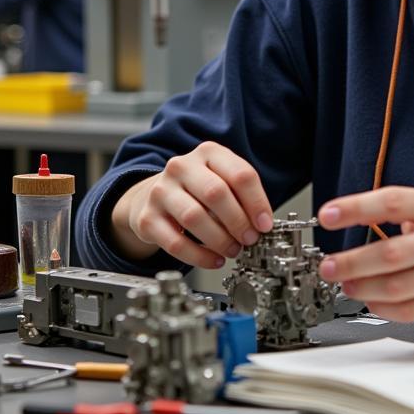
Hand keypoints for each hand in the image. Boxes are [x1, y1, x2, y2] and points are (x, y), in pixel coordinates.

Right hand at [111, 142, 273, 267]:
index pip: (240, 174)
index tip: (265, 225)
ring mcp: (161, 191)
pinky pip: (175, 243)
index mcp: (208, 152)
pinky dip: (199, 256)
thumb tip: (261, 226)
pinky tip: (214, 260)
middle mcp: (181, 166)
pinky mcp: (147, 218)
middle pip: (217, 193)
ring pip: (195, 217)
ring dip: (220, 240)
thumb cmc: (197, 190)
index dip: (257, 203)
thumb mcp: (222, 180)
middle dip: (238, 221)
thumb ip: (242, 197)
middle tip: (249, 239)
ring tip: (232, 250)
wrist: (152, 196)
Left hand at [317, 186, 413, 323]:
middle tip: (328, 267)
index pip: (391, 202)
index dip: (355, 209)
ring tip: (345, 284)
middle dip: (351, 262)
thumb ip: (394, 211)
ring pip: (396, 287)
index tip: (326, 216)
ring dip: (362, 287)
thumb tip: (342, 219)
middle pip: (390, 253)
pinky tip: (369, 300)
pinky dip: (381, 307)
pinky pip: (408, 310)